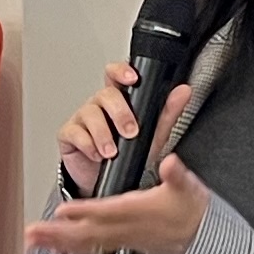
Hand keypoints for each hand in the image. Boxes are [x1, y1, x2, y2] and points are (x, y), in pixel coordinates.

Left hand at [27, 129, 211, 253]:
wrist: (204, 239)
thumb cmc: (193, 212)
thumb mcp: (189, 187)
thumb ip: (177, 175)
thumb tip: (170, 163)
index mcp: (139, 211)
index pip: (108, 211)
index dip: (85, 211)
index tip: (63, 210)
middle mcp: (127, 229)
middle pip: (88, 233)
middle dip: (59, 234)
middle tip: (33, 233)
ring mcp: (123, 239)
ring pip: (86, 243)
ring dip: (57, 243)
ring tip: (32, 241)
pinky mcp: (122, 244)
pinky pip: (91, 248)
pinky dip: (70, 248)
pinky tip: (55, 247)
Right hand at [56, 59, 158, 195]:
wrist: (111, 182)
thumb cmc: (130, 153)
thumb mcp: (152, 135)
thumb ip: (167, 113)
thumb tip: (184, 91)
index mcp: (119, 99)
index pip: (117, 75)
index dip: (121, 71)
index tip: (132, 78)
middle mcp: (100, 105)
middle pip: (105, 94)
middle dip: (120, 112)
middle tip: (130, 132)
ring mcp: (83, 118)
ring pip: (89, 113)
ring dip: (103, 133)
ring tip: (113, 151)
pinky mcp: (69, 134)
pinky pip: (74, 132)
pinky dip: (87, 144)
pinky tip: (97, 155)